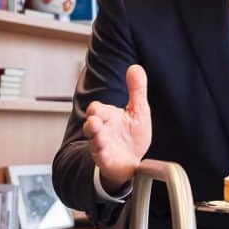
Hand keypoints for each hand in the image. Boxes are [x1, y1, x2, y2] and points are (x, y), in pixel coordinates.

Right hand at [82, 64, 151, 193]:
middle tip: (94, 121)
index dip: (96, 109)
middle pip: (91, 124)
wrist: (131, 161)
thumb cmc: (132, 135)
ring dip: (94, 137)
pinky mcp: (106, 160)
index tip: (97, 109)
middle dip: (91, 123)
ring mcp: (102, 146)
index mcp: (108, 117)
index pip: (96, 109)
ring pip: (93, 140)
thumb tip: (135, 67)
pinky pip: (101, 156)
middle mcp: (102, 130)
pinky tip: (104, 151)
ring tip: (97, 133)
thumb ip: (137, 90)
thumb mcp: (138, 110)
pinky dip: (102, 153)